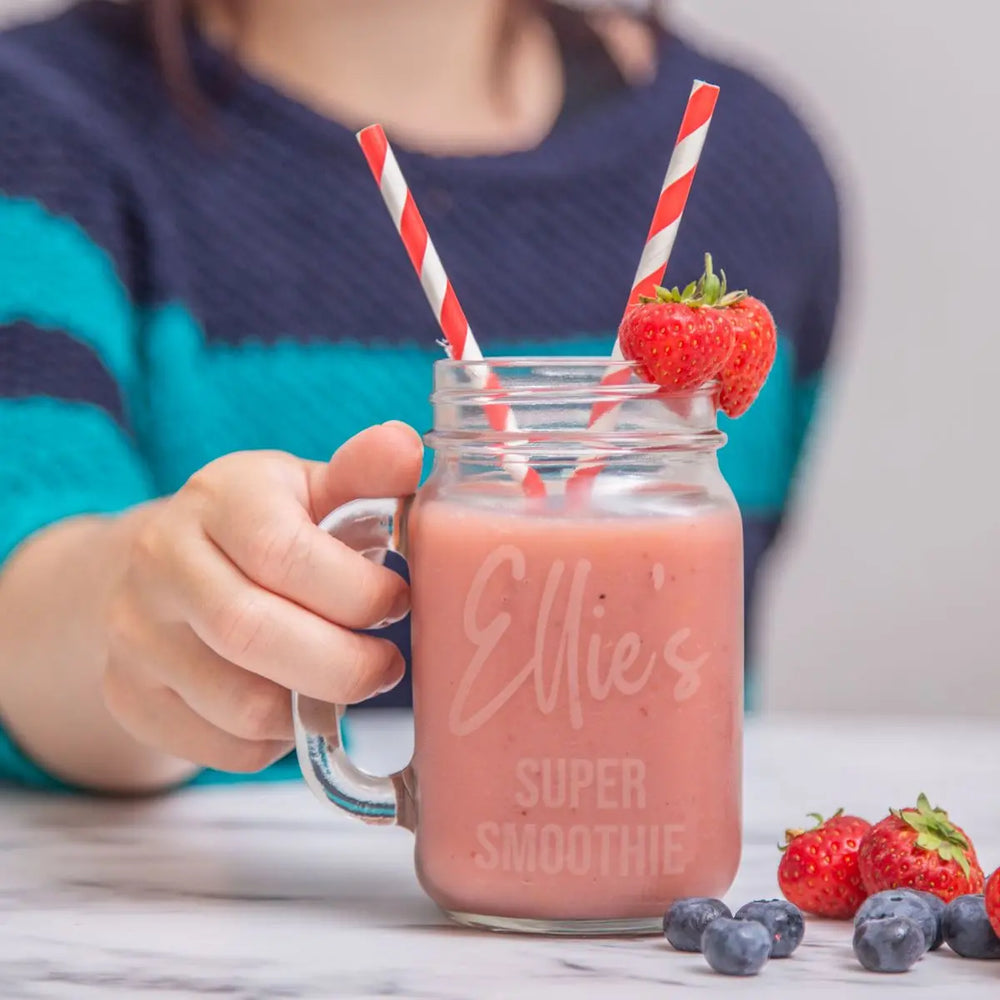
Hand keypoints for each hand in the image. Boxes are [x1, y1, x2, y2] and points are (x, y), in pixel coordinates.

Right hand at [103, 422, 420, 773]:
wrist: (166, 569)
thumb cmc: (269, 528)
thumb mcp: (313, 488)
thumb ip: (365, 473)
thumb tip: (406, 447)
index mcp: (218, 497)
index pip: (283, 553)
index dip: (357, 591)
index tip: (399, 603)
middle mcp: (160, 561)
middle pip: (253, 633)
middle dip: (345, 664)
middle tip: (388, 666)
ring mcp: (134, 634)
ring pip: (242, 705)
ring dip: (314, 707)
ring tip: (345, 681)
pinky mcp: (129, 697)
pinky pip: (223, 748)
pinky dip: (277, 743)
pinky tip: (294, 703)